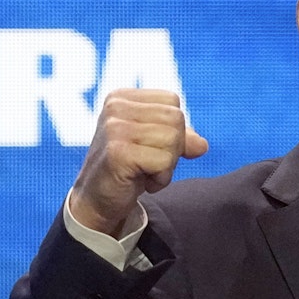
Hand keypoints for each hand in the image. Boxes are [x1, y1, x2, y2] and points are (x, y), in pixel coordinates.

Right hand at [69, 88, 208, 235]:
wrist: (95, 201)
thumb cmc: (126, 169)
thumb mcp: (154, 145)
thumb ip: (179, 137)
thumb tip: (202, 145)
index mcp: (122, 97)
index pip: (172, 101)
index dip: (172, 129)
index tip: (149, 146)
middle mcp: (115, 107)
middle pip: (175, 119)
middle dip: (172, 148)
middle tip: (148, 163)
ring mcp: (114, 129)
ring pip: (173, 140)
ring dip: (166, 165)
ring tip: (143, 171)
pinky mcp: (118, 152)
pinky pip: (163, 162)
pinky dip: (160, 179)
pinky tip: (138, 181)